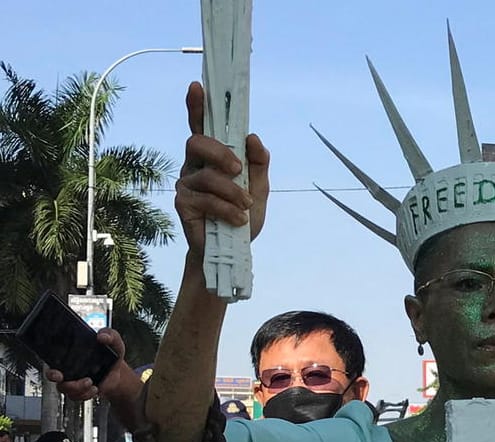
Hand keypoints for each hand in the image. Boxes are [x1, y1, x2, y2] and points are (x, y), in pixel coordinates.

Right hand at [44, 330, 140, 404]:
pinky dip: (85, 394)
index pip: (53, 357)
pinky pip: (76, 396)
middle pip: (52, 375)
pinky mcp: (80, 390)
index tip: (55, 369)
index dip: (50, 362)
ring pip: (64, 388)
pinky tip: (94, 389)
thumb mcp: (114, 342)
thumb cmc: (111, 355)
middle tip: (62, 377)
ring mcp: (72, 380)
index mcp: (71, 354)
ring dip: (76, 387)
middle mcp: (68, 368)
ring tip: (90, 382)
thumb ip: (110, 335)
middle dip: (54, 377)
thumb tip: (102, 336)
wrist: (118, 372)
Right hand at [175, 82, 269, 256]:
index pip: (202, 126)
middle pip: (197, 142)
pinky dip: (227, 209)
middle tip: (238, 169)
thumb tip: (253, 137)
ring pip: (207, 175)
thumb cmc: (243, 214)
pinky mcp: (183, 204)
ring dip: (232, 191)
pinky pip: (206, 199)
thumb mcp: (259, 188)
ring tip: (245, 207)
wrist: (232, 251)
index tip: (197, 85)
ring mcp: (186, 183)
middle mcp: (195, 165)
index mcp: (212, 156)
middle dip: (220, 152)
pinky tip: (238, 220)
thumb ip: (259, 163)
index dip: (197, 105)